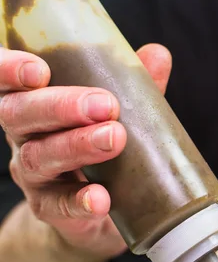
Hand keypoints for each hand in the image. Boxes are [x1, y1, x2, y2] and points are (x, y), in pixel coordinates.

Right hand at [0, 43, 171, 261]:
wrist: (99, 206)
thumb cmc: (102, 147)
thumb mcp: (116, 113)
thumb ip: (132, 85)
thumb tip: (157, 54)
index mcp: (33, 101)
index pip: (8, 82)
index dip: (9, 71)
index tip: (38, 69)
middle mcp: (24, 135)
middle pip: (20, 114)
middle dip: (60, 107)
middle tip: (105, 105)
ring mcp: (32, 173)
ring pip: (38, 157)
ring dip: (76, 146)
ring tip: (114, 139)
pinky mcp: (46, 207)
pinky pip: (56, 205)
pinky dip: (78, 201)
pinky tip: (100, 198)